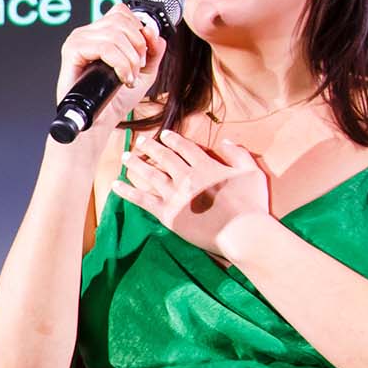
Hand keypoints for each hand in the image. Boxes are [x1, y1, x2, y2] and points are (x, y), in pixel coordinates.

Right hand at [54, 4, 166, 122]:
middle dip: (138, 45)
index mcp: (100, 33)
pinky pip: (105, 47)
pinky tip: (122, 77)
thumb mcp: (145, 71)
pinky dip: (120, 63)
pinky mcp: (72, 50)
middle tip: (137, 67)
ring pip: (115, 33)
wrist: (101, 121)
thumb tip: (153, 31)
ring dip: (130, 58)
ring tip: (129, 76)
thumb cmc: (117, 99)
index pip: (121, 11)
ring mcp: (78, 40)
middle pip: (121, 19)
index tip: (143, 54)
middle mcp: (88, 33)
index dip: (139, 29)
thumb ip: (154, 50)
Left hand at [111, 129, 272, 256]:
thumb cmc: (251, 204)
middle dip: (151, 147)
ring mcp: (176, 196)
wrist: (242, 232)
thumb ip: (238, 153)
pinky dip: (128, 192)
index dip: (173, 139)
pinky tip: (116, 185)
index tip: (164, 135)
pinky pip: (143, 200)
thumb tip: (226, 140)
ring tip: (125, 156)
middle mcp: (187, 177)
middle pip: (165, 157)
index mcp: (206, 166)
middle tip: (141, 141)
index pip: (185, 148)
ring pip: (151, 175)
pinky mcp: (168, 214)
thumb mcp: (252, 172)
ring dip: (136, 164)